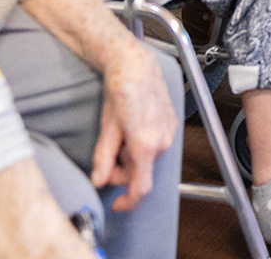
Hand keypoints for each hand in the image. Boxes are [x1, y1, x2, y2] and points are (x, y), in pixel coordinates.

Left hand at [91, 41, 178, 211]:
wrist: (137, 67)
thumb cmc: (121, 93)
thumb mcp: (107, 128)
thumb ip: (103, 158)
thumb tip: (98, 181)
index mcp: (145, 145)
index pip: (141, 188)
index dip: (128, 201)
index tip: (117, 204)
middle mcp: (162, 142)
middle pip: (141, 172)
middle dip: (122, 169)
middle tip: (108, 152)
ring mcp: (170, 133)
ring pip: (148, 159)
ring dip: (132, 155)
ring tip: (121, 133)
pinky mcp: (172, 125)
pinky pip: (156, 146)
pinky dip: (142, 144)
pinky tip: (133, 126)